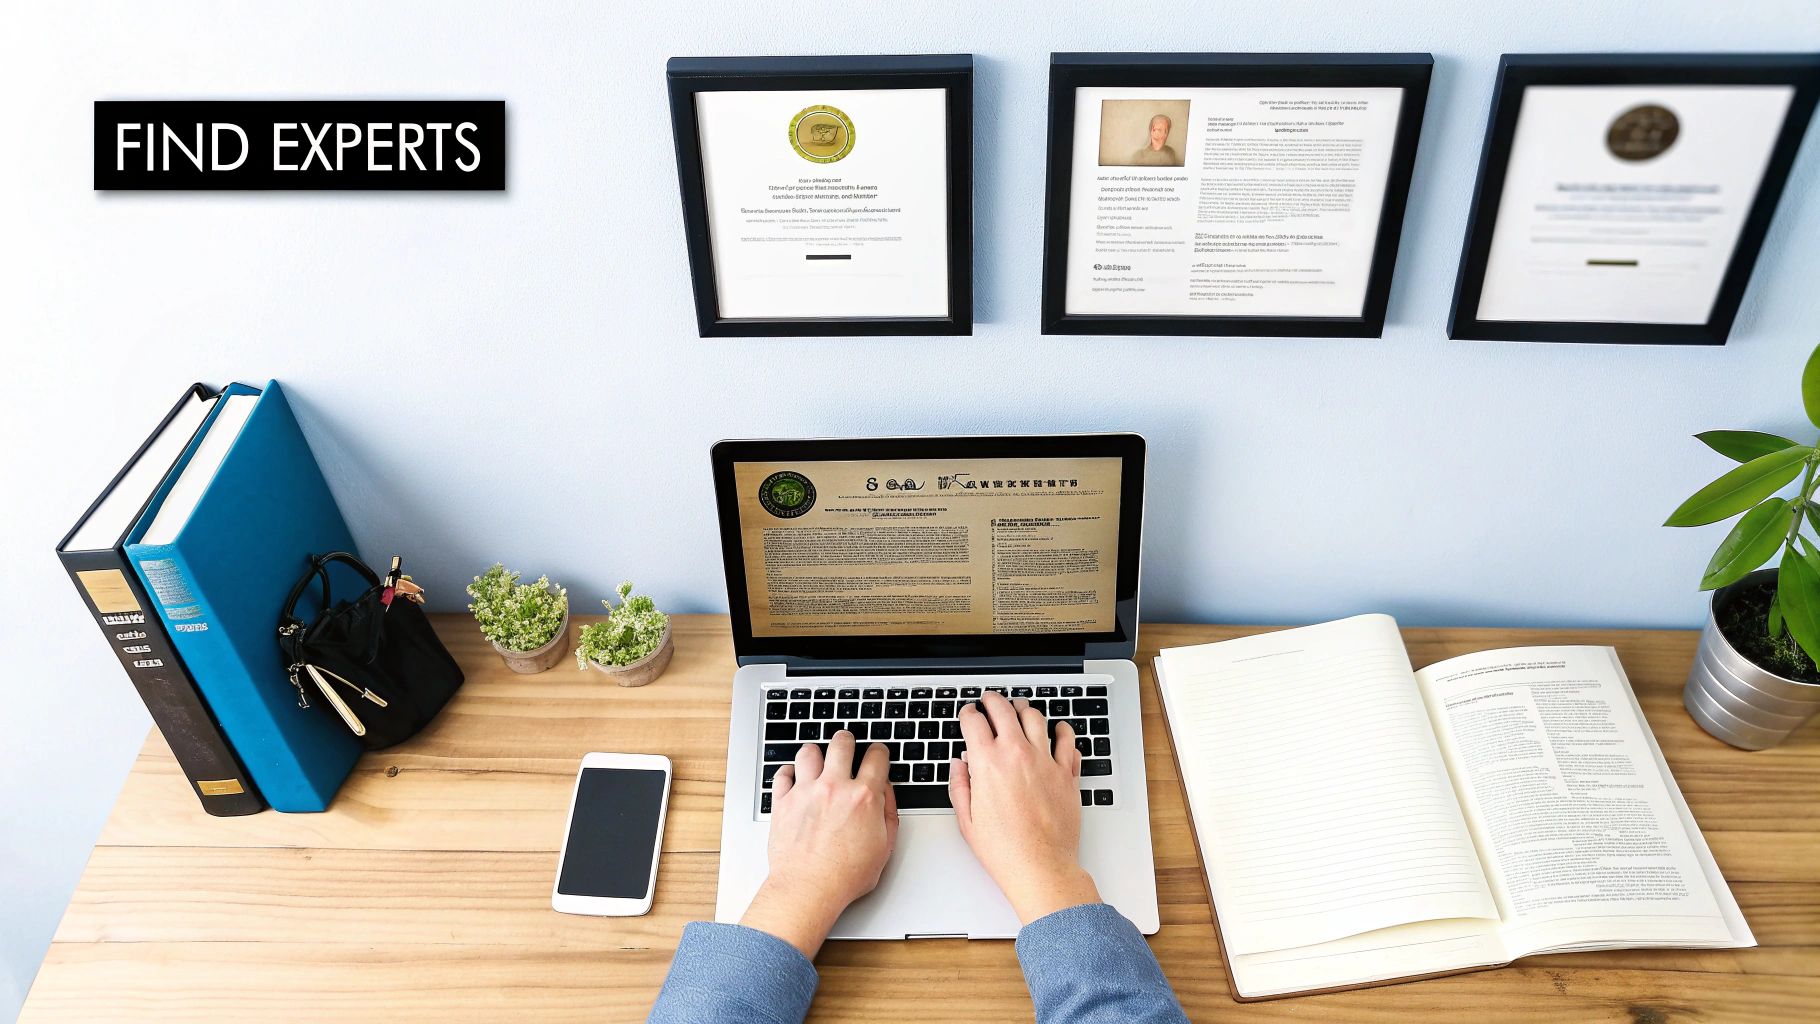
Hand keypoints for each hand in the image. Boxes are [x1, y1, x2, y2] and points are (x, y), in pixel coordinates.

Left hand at [740, 731, 897, 956]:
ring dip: (816, 753)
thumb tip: (886, 792)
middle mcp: (835, 787)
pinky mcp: (783, 801)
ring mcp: (806, 791)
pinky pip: (782, 773)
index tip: (877, 754)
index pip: (876, 756)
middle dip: (847, 741)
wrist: (808, 890)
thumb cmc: (844, 876)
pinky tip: (794, 779)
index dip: (879, 752)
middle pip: (842, 743)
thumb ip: (888, 814)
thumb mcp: (884, 848)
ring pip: (809, 751)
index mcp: (864, 797)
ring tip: (818, 762)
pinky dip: (789, 772)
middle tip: (846, 746)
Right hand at [950, 692, 1100, 923]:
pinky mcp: (1066, 774)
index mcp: (988, 764)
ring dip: (1024, 709)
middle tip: (989, 701)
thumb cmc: (1005, 850)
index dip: (968, 713)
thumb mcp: (967, 820)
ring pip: (1035, 717)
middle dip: (993, 700)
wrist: (1040, 868)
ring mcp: (1045, 762)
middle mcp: (1017, 755)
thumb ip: (960, 786)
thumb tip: (959, 765)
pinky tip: (1057, 730)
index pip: (974, 721)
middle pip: (1004, 710)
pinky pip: (1068, 741)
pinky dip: (1062, 731)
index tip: (968, 713)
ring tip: (1019, 709)